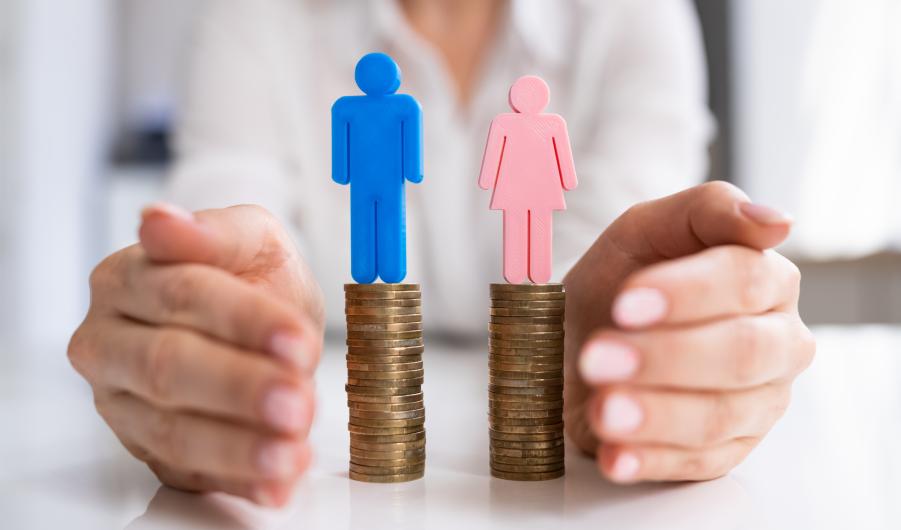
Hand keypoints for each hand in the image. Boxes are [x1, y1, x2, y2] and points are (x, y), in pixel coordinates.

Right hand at [68, 203, 324, 506]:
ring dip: (237, 446)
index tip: (297, 339)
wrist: (256, 318)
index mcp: (126, 279)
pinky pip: (188, 472)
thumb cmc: (248, 274)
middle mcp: (110, 343)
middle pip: (168, 367)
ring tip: (291, 452)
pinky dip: (237, 481)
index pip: (183, 295)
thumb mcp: (250, 238)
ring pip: (171, 430)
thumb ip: (214, 232)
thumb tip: (159, 220)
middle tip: (296, 401)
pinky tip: (276, 483)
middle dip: (239, 388)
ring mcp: (122, 403)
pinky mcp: (148, 449)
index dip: (243, 320)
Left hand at [562, 182, 814, 482]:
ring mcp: (756, 403)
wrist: (581, 341)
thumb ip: (708, 211)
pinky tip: (614, 454)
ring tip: (602, 409)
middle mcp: (775, 343)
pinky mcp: (726, 451)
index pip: (744, 282)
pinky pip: (697, 463)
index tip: (625, 303)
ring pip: (720, 415)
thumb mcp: (646, 229)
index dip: (685, 293)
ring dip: (655, 413)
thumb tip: (776, 222)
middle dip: (664, 356)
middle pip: (741, 352)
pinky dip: (650, 459)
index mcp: (765, 280)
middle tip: (598, 358)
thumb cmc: (619, 283)